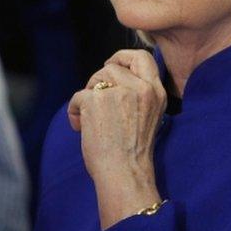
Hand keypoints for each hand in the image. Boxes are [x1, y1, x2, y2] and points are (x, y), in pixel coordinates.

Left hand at [67, 49, 166, 228]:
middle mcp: (140, 88)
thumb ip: (137, 94)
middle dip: (99, 81)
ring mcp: (118, 92)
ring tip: (89, 119)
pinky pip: (78, 96)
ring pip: (94, 80)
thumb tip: (111, 78)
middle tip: (96, 102)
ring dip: (87, 96)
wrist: (124, 173)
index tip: (111, 66)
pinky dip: (74, 111)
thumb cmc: (132, 152)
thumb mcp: (148, 116)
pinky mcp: (96, 99)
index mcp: (156, 92)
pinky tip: (81, 128)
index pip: (143, 58)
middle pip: (111, 67)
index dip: (123, 57)